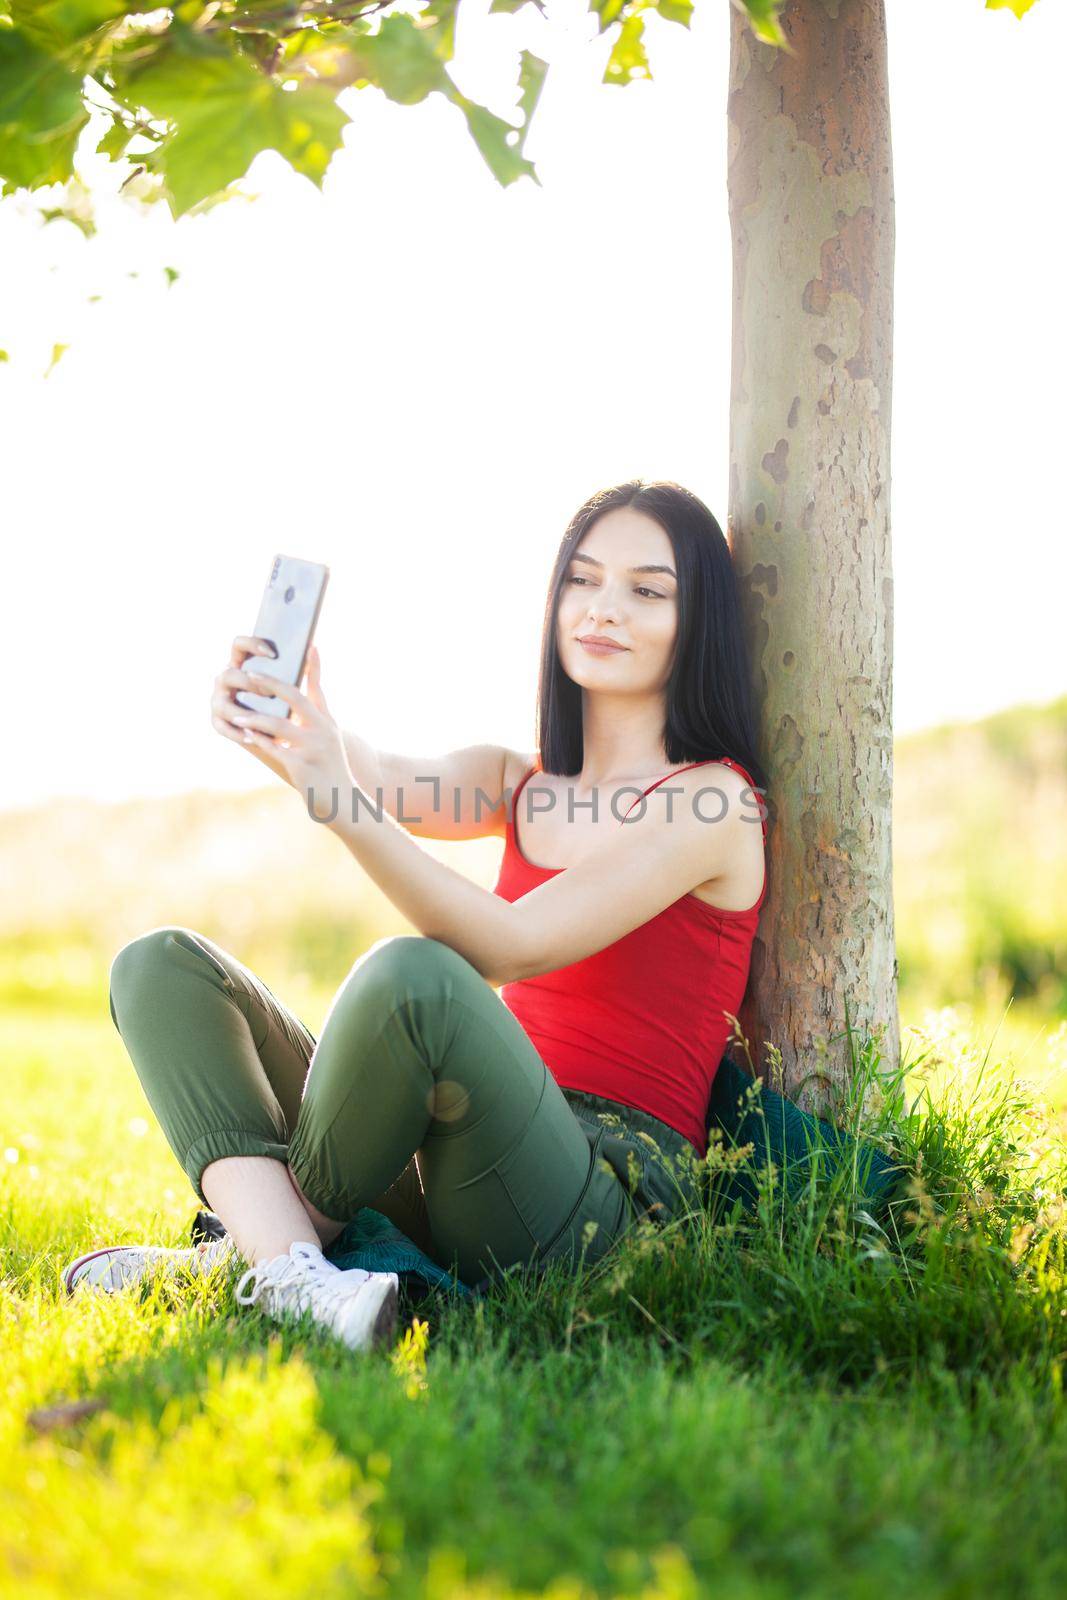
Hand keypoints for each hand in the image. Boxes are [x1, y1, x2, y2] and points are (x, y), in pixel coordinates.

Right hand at [211, 635, 291, 784]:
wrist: (279, 735)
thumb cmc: (284, 704)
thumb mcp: (289, 687)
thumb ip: (296, 670)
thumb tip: (314, 648)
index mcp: (241, 664)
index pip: (239, 645)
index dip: (252, 645)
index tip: (274, 654)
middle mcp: (226, 680)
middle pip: (229, 675)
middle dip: (248, 684)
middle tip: (269, 693)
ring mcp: (218, 700)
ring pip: (223, 705)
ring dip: (241, 712)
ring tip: (260, 718)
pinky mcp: (217, 722)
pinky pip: (222, 727)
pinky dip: (237, 733)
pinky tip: (251, 737)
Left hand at [222, 645, 353, 821]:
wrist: (342, 800)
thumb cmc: (330, 765)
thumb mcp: (329, 734)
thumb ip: (317, 704)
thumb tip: (305, 678)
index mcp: (326, 722)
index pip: (310, 690)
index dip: (299, 672)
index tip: (282, 657)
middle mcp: (322, 732)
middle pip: (294, 699)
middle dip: (269, 686)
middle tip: (247, 676)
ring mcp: (312, 749)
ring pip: (280, 725)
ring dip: (255, 717)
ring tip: (236, 713)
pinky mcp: (301, 768)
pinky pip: (275, 750)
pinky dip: (259, 741)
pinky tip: (243, 735)